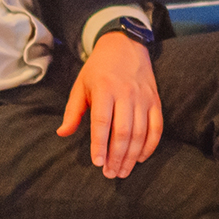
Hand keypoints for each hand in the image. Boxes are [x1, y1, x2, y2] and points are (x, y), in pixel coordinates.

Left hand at [57, 31, 163, 178]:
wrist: (125, 44)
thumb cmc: (98, 68)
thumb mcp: (81, 85)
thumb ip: (73, 111)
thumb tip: (62, 134)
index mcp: (104, 88)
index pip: (102, 121)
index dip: (99, 144)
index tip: (97, 163)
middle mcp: (126, 93)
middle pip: (123, 131)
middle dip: (116, 156)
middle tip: (110, 174)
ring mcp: (143, 97)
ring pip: (140, 132)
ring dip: (131, 156)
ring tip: (122, 171)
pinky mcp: (155, 101)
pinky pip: (156, 127)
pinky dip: (150, 146)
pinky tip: (140, 158)